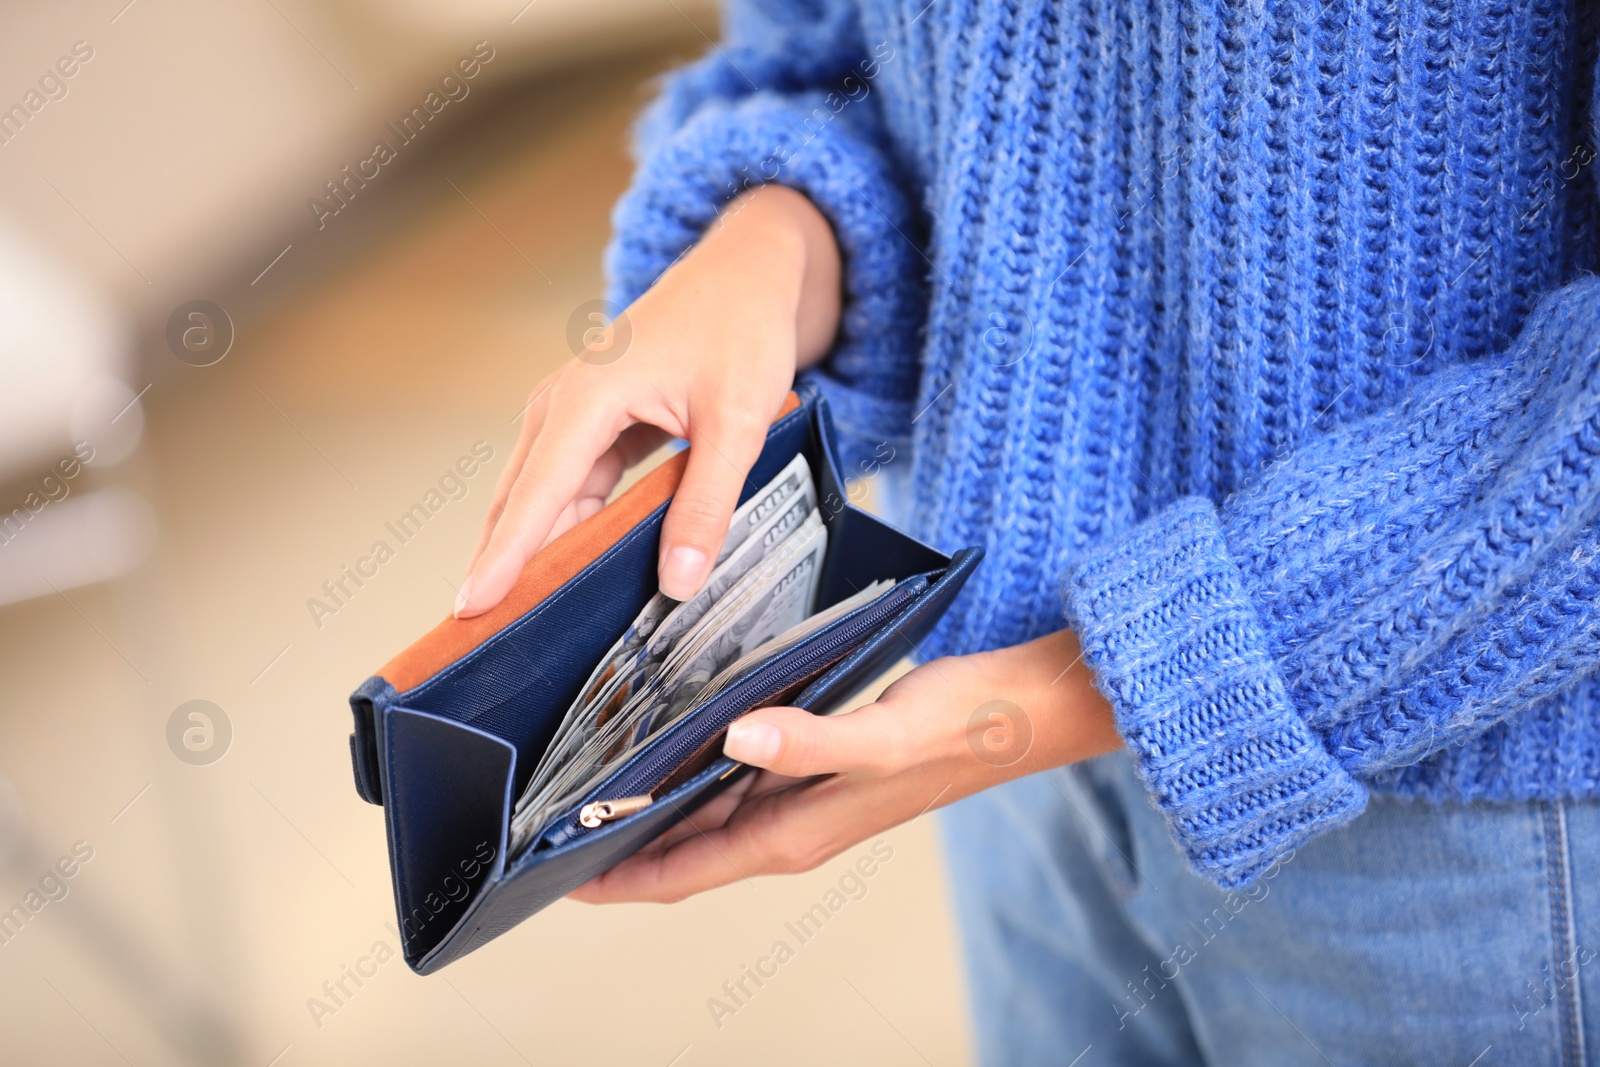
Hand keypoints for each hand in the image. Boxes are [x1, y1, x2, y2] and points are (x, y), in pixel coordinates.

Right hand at [456, 185, 842, 616]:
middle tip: (479, 640)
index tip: (470, 608)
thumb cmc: (740, 328)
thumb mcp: (739, 421)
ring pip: (538, 498)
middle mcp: (562, 404)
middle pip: (519, 501)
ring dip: (528, 552)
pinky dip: (563, 529)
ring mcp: (572, 414)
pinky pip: (566, 488)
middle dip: (498, 567)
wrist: (747, 273)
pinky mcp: (591, 424)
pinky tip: (566, 572)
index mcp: (586, 399)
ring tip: (514, 623)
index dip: (503, 556)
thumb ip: (707, 502)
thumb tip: (680, 579)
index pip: (534, 495)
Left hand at [570, 629, 1122, 903]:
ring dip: (654, 805)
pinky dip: (697, 768)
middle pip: (685, 849)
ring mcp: (807, 797)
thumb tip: (735, 738)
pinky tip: (673, 738)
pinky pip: (740, 778)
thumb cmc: (963, 727)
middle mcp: (793, 824)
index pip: (683, 873)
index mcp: (795, 834)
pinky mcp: (819, 764)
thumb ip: (809, 742)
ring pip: (709, 813)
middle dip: (618, 842)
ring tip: (590, 783)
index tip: (552, 872)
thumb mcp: (881, 735)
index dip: (615, 878)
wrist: (1023, 709)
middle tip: (549, 818)